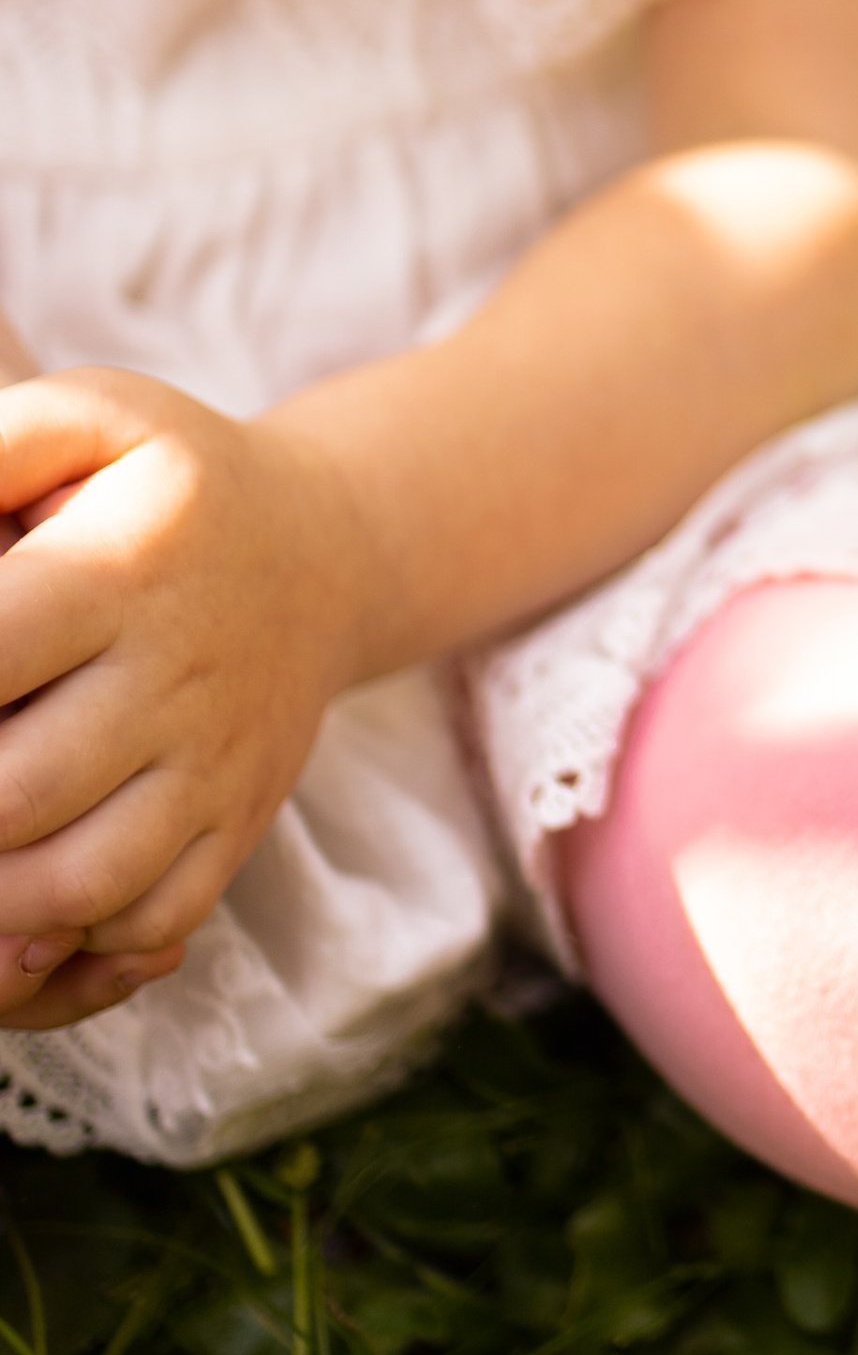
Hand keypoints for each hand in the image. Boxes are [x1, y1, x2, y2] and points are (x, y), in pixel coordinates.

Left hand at [0, 373, 376, 1034]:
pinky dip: (75, 936)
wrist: (330, 550)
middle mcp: (180, 673)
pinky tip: (23, 900)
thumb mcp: (93, 418)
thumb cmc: (173, 483)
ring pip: (86, 881)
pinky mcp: (238, 822)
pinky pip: (153, 917)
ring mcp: (216, 761)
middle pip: (20, 792)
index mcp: (129, 564)